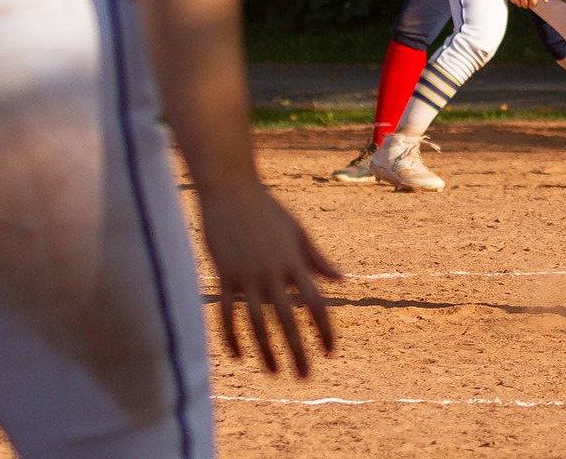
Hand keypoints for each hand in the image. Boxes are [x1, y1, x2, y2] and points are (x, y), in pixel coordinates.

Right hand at [197, 182, 339, 376]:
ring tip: (274, 373)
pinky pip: (227, 313)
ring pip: (258, 323)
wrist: (230, 189)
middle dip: (299, 351)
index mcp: (296, 263)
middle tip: (305, 376)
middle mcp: (273, 272)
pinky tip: (238, 355)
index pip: (317, 304)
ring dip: (267, 351)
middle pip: (290, 321)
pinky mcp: (224, 274)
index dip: (325, 330)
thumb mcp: (298, 232)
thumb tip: (341, 281)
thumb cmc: (268, 209)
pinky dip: (232, 336)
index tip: (331, 352)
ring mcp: (247, 275)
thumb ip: (317, 260)